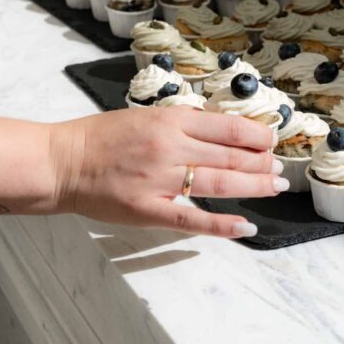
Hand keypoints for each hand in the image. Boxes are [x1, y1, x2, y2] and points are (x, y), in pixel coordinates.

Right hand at [50, 107, 286, 237]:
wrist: (63, 161)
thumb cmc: (100, 137)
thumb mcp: (143, 116)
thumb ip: (180, 124)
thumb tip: (219, 133)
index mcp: (168, 121)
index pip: (225, 127)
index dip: (254, 135)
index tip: (270, 140)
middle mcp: (169, 148)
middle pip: (229, 156)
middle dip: (261, 162)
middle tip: (280, 167)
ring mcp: (160, 181)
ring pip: (219, 184)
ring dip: (253, 186)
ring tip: (275, 186)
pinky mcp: (149, 210)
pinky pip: (193, 219)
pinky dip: (222, 225)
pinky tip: (246, 227)